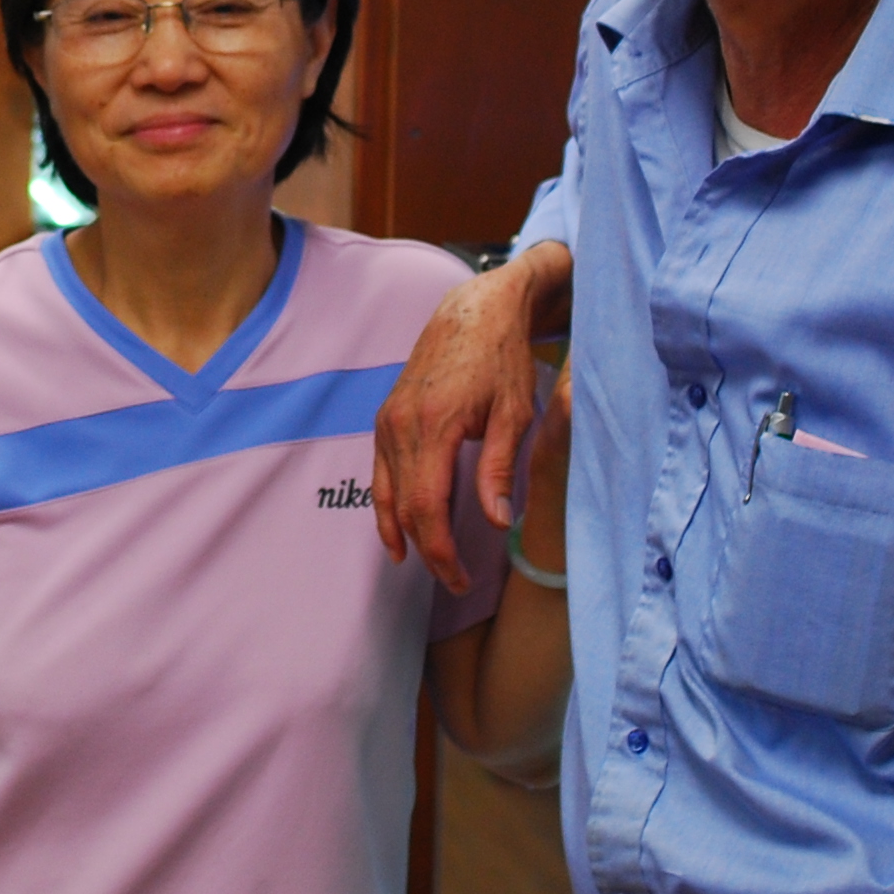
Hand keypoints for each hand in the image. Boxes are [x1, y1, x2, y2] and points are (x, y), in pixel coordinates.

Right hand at [369, 242, 567, 590]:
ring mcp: (387, 419)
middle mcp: (401, 424)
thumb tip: (497, 523)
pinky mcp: (386, 416)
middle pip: (405, 508)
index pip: (428, 508)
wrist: (473, 310)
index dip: (442, 552)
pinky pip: (379, 473)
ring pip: (386, 494)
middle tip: (455, 582)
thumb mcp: (515, 413)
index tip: (460, 580)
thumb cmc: (502, 358)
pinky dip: (387, 507)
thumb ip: (501, 469)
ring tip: (429, 565)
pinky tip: (399, 532)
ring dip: (405, 534)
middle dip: (428, 552)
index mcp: (436, 425)